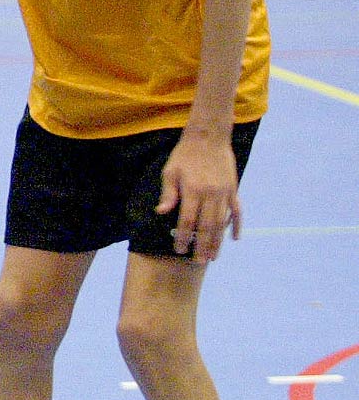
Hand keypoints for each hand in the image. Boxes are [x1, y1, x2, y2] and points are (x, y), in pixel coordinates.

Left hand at [155, 127, 240, 263]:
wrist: (209, 138)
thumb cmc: (185, 155)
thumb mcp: (170, 171)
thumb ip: (168, 193)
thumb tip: (161, 212)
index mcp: (192, 190)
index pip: (187, 220)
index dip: (182, 236)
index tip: (179, 249)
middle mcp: (210, 194)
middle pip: (206, 226)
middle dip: (202, 246)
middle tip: (198, 261)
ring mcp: (224, 193)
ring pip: (221, 222)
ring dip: (218, 241)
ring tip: (213, 257)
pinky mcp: (233, 189)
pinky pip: (237, 211)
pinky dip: (237, 225)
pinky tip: (234, 238)